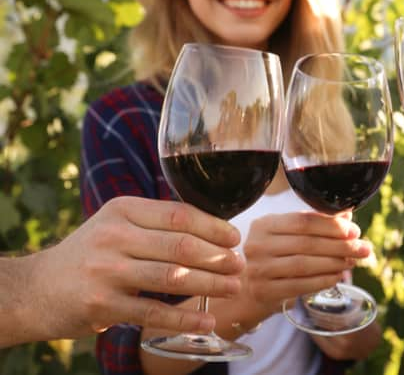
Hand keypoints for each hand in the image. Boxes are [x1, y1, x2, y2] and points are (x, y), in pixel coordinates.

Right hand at [33, 196, 244, 338]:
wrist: (35, 289)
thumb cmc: (90, 255)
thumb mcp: (116, 226)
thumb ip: (156, 225)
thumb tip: (215, 230)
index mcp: (122, 210)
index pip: (180, 214)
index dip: (214, 227)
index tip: (235, 239)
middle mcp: (114, 236)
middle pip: (181, 245)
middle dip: (218, 257)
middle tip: (240, 266)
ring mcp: (107, 271)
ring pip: (173, 277)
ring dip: (210, 284)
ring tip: (233, 288)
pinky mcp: (102, 305)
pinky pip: (154, 312)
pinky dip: (185, 318)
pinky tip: (207, 320)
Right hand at [241, 212, 371, 314]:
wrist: (248, 288)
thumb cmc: (276, 255)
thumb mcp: (289, 235)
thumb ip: (316, 223)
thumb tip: (348, 213)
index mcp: (265, 224)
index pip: (303, 221)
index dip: (332, 226)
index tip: (355, 231)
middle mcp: (257, 245)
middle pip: (307, 243)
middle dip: (340, 245)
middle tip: (363, 248)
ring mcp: (259, 269)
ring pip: (304, 264)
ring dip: (334, 263)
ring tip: (352, 261)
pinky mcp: (264, 291)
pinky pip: (300, 285)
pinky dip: (323, 281)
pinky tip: (338, 277)